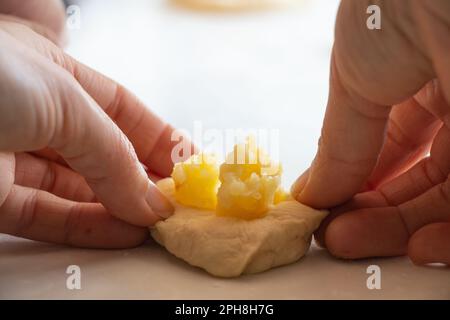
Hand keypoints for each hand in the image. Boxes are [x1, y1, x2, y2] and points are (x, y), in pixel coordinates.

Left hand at [0, 17, 187, 247]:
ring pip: (79, 188)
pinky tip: (124, 233)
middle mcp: (35, 113)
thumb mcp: (65, 101)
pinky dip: (88, 227)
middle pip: (103, 151)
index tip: (190, 167)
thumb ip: (113, 155)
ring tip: (158, 225)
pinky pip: (48, 214)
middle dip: (143, 178)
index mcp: (55, 71)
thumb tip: (152, 202)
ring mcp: (11, 155)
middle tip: (178, 204)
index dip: (160, 137)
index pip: (122, 110)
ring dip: (120, 208)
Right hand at [291, 0, 449, 264]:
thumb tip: (311, 194)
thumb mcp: (354, 81)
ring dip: (406, 230)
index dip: (358, 182)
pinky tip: (419, 247)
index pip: (392, 149)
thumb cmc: (392, 8)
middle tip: (336, 238)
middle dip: (375, 214)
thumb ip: (338, 146)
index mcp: (419, 83)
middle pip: (421, 179)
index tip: (326, 210)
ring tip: (357, 245)